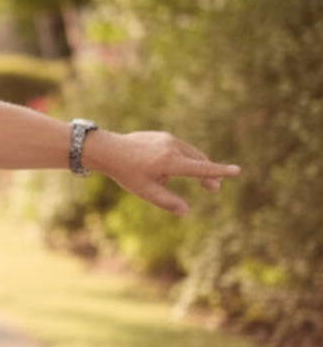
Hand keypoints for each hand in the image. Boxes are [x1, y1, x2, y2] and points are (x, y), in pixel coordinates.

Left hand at [88, 131, 240, 214]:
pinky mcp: (163, 136)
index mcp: (170, 162)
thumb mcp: (146, 191)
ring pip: (191, 154)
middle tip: (212, 188)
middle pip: (199, 161)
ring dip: (195, 166)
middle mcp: (172, 147)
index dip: (219, 171)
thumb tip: (186, 210)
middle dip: (208, 174)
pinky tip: (172, 169)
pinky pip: (180, 148)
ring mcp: (168, 139)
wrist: (109, 150)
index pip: (201, 168)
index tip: (237, 171)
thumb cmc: (127, 173)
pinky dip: (184, 159)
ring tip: (196, 181)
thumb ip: (167, 202)